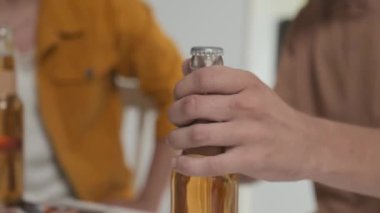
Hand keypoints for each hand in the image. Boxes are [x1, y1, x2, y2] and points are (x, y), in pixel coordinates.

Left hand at [168, 62, 317, 180]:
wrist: (308, 145)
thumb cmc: (274, 116)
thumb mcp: (252, 88)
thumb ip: (220, 78)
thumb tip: (185, 66)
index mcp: (247, 83)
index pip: (203, 77)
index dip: (181, 87)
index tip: (178, 96)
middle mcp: (247, 105)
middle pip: (193, 105)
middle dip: (174, 113)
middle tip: (175, 119)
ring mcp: (249, 133)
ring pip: (197, 134)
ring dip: (176, 139)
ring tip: (175, 140)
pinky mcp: (250, 160)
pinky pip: (209, 164)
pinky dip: (187, 165)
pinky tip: (179, 163)